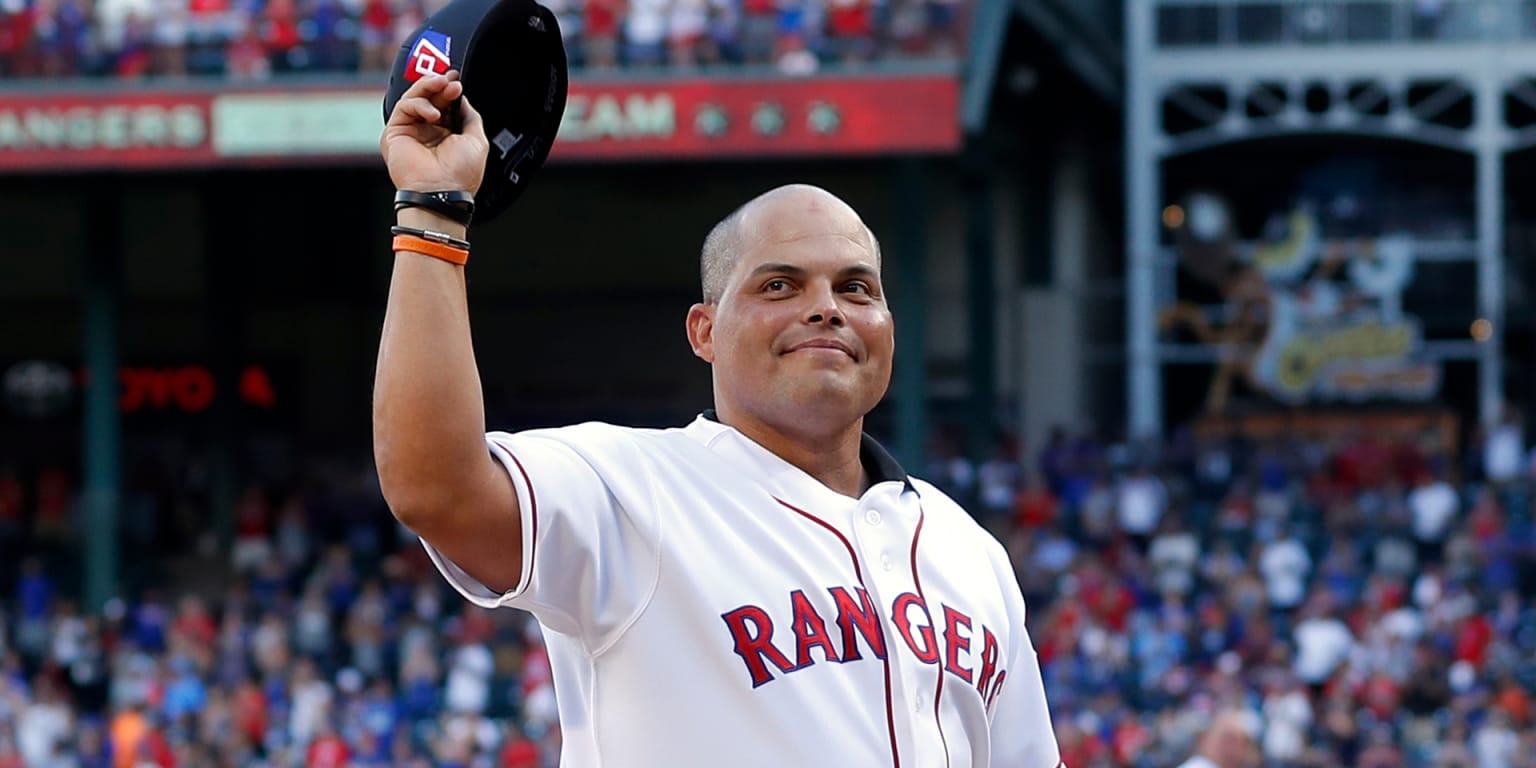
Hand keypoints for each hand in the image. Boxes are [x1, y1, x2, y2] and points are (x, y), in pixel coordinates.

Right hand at [381, 71, 488, 194]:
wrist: (443, 191)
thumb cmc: (460, 174)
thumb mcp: (477, 140)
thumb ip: (469, 116)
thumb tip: (464, 100)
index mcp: (446, 133)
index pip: (444, 103)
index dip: (449, 89)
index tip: (457, 79)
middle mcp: (427, 131)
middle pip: (429, 97)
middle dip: (440, 85)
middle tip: (451, 79)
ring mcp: (411, 131)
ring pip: (414, 97)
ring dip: (429, 87)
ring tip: (443, 86)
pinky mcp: (395, 132)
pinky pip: (404, 107)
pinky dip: (419, 104)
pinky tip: (433, 113)